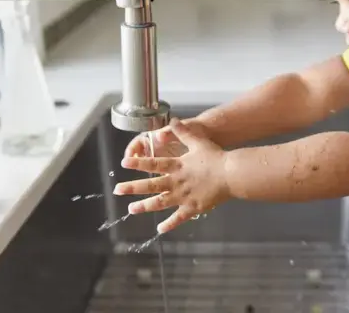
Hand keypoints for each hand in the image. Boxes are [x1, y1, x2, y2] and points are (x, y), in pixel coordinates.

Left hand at [114, 118, 230, 233]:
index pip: (153, 164)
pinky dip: (169, 224)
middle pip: (151, 185)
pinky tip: (160, 229)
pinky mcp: (193, 207)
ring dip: (144, 206)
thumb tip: (173, 120)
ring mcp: (183, 196)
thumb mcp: (198, 141)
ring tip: (131, 209)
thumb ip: (183, 132)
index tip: (124, 163)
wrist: (231, 174)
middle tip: (118, 190)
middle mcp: (176, 181)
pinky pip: (178, 217)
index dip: (138, 163)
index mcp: (177, 165)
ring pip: (159, 202)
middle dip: (132, 187)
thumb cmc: (216, 157)